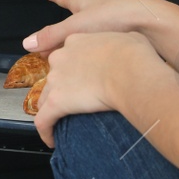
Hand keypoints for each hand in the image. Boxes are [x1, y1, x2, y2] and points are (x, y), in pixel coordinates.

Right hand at [24, 0, 178, 53]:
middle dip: (65, 18)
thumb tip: (27, 43)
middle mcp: (98, 7)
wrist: (150, 23)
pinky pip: (103, 37)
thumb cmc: (113, 16)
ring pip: (91, 26)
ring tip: (72, 45)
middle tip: (54, 28)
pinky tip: (94, 54)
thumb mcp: (76, 27)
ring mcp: (112, 18)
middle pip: (77, 10)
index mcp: (84, 1)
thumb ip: (52, 36)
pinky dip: (95, 44)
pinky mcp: (123, 32)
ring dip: (80, 34)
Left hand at [34, 30, 151, 147]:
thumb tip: (129, 47)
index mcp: (76, 41)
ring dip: (51, 109)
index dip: (73, 68)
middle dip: (61, 88)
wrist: (130, 72)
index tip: (81, 79)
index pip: (67, 55)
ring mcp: (56, 80)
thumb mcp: (130, 38)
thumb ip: (121, 41)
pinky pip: (44, 120)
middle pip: (54, 76)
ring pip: (45, 97)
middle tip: (75, 102)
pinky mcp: (57, 101)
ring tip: (61, 121)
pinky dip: (45, 131)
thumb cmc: (135, 56)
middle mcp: (61, 58)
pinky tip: (51, 140)